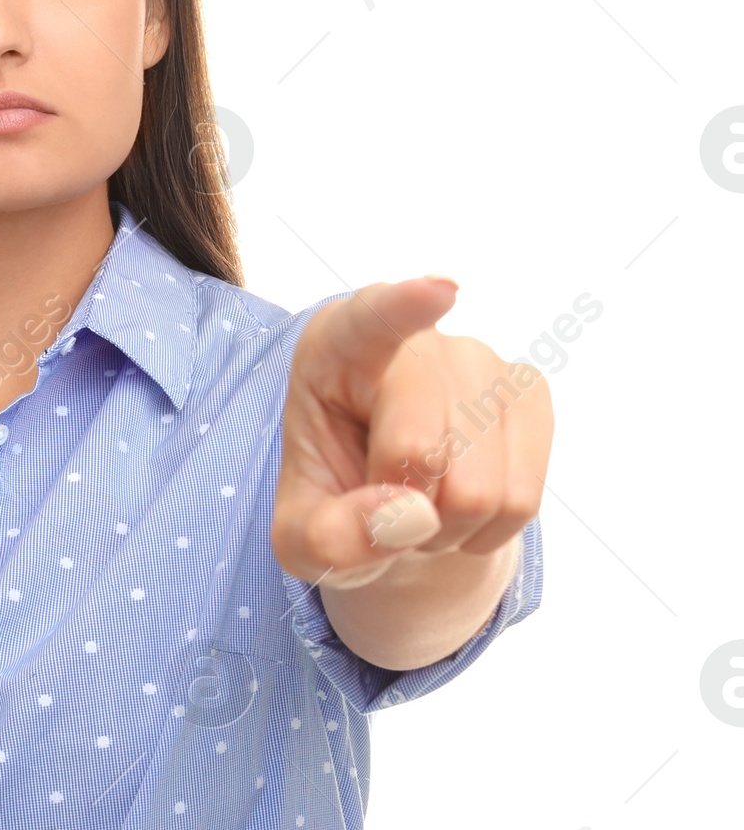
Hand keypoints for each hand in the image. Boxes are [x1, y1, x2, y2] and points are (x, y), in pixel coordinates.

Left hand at [271, 278, 552, 591]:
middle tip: (384, 506)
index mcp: (335, 349)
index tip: (439, 291)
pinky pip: (520, 500)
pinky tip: (459, 507)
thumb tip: (408, 514)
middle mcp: (416, 341)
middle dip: (402, 509)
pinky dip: (485, 530)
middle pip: (421, 451)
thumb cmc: (335, 506)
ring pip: (480, 491)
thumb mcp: (301, 538)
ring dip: (445, 528)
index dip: (404, 308)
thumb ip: (328, 536)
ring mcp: (482, 360)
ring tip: (420, 502)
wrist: (398, 508)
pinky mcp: (529, 393)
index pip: (370, 322)